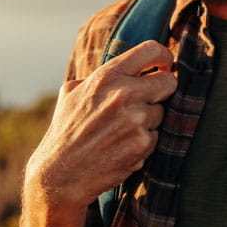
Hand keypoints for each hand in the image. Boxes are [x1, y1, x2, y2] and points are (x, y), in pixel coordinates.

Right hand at [24, 41, 176, 209]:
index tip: (164, 65)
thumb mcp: (73, 93)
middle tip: (151, 99)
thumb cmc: (66, 131)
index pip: (150, 50)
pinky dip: (144, 142)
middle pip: (169, 81)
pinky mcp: (142, 143)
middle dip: (164, 90)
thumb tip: (130, 67)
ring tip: (122, 131)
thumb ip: (101, 76)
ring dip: (149, 121)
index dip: (163, 57)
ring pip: (162, 112)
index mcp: (107, 76)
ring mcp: (135, 119)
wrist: (58, 176)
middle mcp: (123, 94)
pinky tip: (122, 148)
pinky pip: (156, 135)